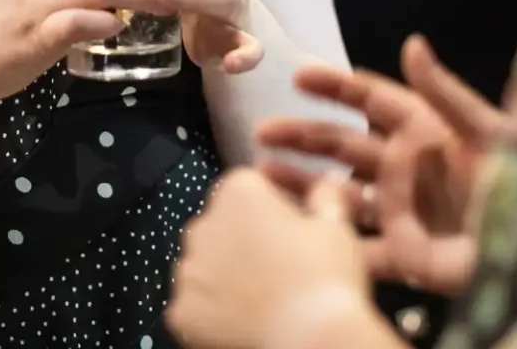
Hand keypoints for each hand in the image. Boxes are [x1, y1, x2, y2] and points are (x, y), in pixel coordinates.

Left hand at [168, 169, 379, 348]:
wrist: (309, 338)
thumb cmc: (324, 277)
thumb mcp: (335, 226)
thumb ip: (324, 196)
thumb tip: (327, 182)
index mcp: (238, 194)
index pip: (247, 185)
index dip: (271, 204)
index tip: (291, 226)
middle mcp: (203, 225)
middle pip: (221, 224)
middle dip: (242, 237)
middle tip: (277, 264)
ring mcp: (188, 271)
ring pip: (204, 264)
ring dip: (224, 273)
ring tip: (260, 294)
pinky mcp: (182, 311)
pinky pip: (195, 303)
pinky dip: (213, 310)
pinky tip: (243, 318)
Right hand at [258, 35, 514, 295]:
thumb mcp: (490, 131)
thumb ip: (446, 92)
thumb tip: (412, 43)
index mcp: (425, 130)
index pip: (371, 99)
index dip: (336, 86)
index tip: (299, 75)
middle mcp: (405, 168)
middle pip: (343, 145)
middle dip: (303, 135)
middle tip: (264, 129)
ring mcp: (400, 211)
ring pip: (338, 194)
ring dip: (300, 184)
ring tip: (261, 176)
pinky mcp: (404, 255)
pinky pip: (356, 247)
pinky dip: (326, 241)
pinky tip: (294, 232)